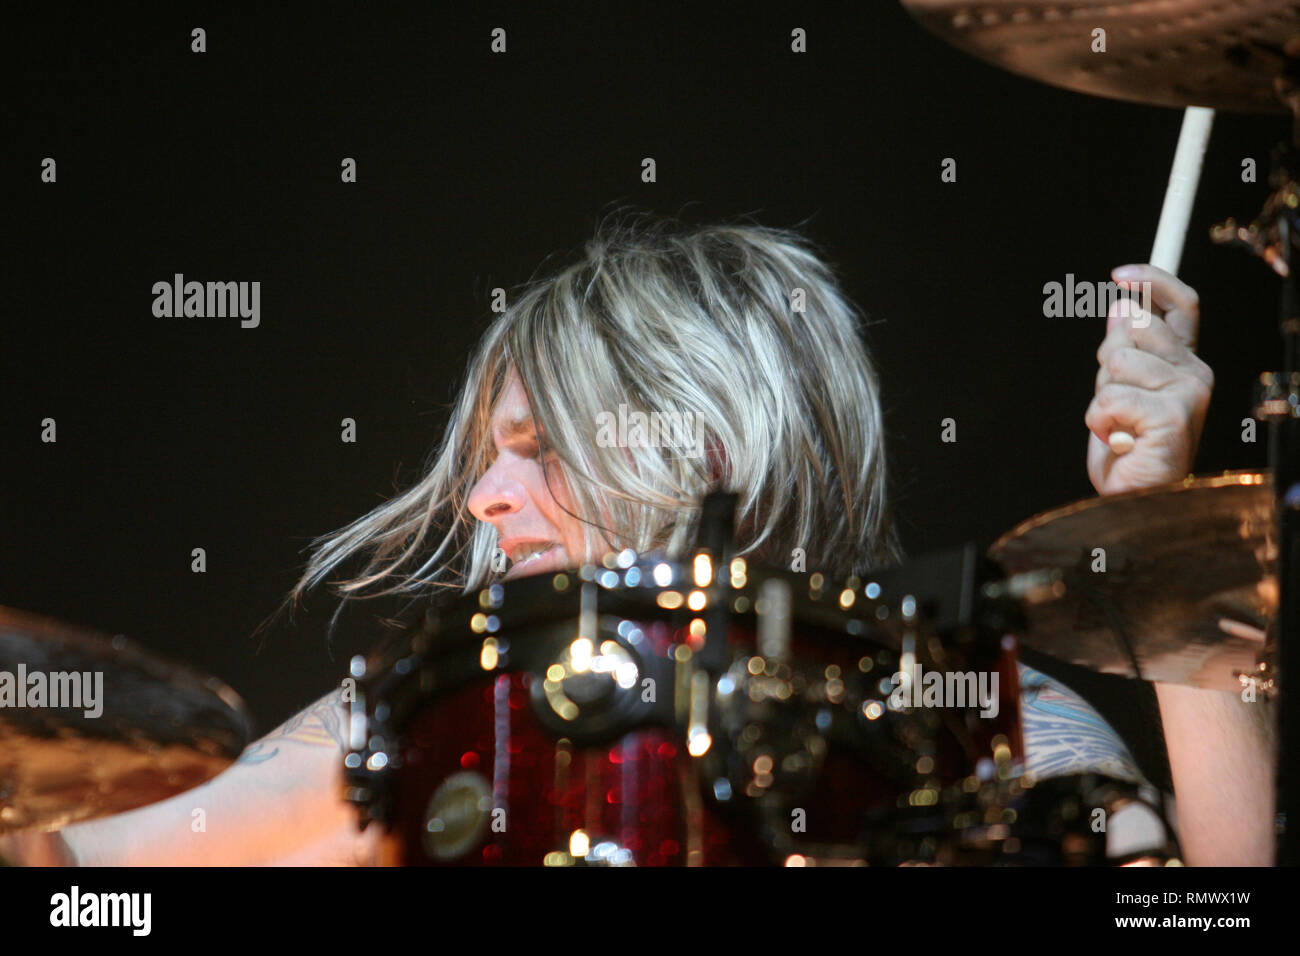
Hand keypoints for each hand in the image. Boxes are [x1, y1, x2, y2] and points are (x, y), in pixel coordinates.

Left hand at [1086, 264, 1212, 495]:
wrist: (1134, 498)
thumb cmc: (1127, 447)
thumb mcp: (1119, 388)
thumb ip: (1125, 349)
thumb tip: (1121, 303)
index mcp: (1184, 363)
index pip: (1182, 305)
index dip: (1152, 280)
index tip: (1118, 274)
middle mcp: (1195, 373)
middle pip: (1135, 325)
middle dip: (1106, 360)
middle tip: (1115, 399)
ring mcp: (1189, 393)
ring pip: (1116, 360)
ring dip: (1101, 395)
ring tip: (1118, 423)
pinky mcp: (1173, 415)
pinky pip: (1108, 397)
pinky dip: (1099, 420)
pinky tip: (1119, 439)